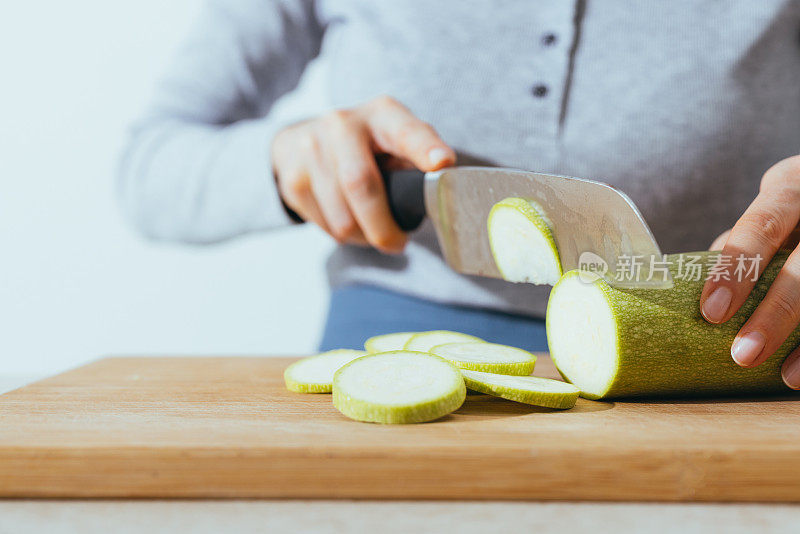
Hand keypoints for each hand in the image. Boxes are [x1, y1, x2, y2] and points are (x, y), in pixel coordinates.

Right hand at [271, 95, 455, 253]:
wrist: (302, 140)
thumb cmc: (367, 148)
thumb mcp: (394, 143)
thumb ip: (416, 162)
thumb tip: (437, 195)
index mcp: (381, 115)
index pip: (405, 131)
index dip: (424, 147)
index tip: (442, 162)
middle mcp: (342, 124)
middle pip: (360, 184)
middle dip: (382, 227)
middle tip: (397, 244)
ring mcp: (311, 149)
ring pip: (341, 217)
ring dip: (363, 237)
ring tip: (373, 232)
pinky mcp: (292, 177)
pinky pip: (324, 225)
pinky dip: (342, 235)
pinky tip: (349, 222)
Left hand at [700, 155, 799, 386]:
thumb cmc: (792, 210)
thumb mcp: (769, 210)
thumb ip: (740, 245)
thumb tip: (688, 288)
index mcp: (792, 186)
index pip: (761, 226)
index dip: (736, 270)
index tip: (712, 313)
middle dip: (776, 312)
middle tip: (742, 354)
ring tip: (786, 375)